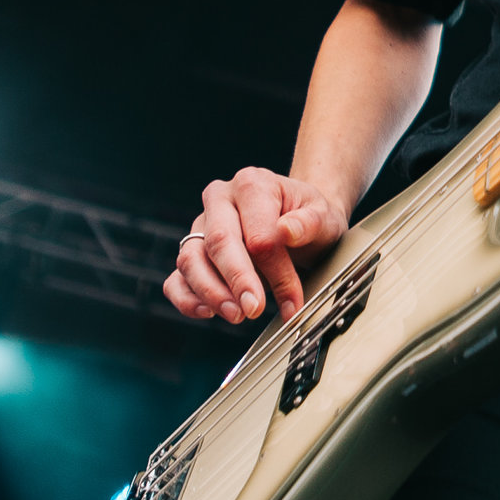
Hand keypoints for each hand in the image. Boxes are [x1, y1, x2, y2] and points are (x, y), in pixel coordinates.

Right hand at [164, 166, 348, 324]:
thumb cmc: (308, 218)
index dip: (275, 270)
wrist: (297, 222)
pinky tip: (208, 312)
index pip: (257, 233)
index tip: (291, 300)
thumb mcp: (323, 216)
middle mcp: (220, 200)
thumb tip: (287, 231)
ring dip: (211, 293)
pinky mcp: (191, 252)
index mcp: (252, 184)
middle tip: (253, 310)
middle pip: (218, 241)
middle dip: (237, 281)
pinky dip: (186, 298)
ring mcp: (201, 226)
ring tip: (237, 315)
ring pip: (190, 259)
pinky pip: (176, 278)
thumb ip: (309, 222)